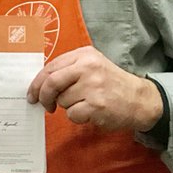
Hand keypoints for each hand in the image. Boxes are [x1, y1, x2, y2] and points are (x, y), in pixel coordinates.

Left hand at [26, 45, 162, 131]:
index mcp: (84, 55)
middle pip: (51, 82)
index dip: (37, 82)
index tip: (33, 93)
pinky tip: (90, 112)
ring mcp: (93, 86)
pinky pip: (72, 114)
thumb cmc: (111, 84)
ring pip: (62, 100)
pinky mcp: (96, 105)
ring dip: (67, 107)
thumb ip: (68, 70)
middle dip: (43, 96)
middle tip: (44, 105)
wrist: (140, 100)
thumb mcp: (92, 66)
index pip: (50, 67)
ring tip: (84, 103)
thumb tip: (39, 83)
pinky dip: (77, 117)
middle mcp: (88, 67)